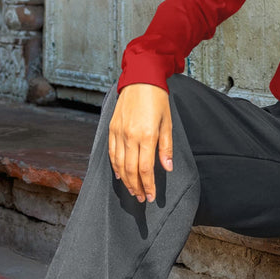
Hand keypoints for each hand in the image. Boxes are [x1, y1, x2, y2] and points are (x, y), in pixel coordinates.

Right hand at [108, 84, 172, 201]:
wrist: (140, 80)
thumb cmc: (157, 100)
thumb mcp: (167, 123)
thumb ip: (166, 147)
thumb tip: (167, 168)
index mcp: (146, 136)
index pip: (145, 169)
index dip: (148, 186)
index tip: (152, 197)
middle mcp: (130, 136)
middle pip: (131, 170)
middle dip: (137, 187)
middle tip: (143, 199)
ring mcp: (118, 133)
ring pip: (119, 164)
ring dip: (126, 181)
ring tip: (133, 191)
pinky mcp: (112, 128)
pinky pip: (111, 153)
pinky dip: (115, 167)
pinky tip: (120, 175)